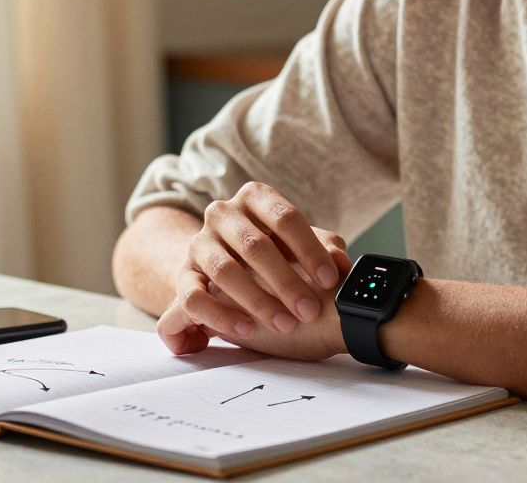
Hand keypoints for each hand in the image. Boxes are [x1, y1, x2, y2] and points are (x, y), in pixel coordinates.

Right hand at [157, 231, 351, 359]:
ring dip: (257, 301)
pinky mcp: (183, 276)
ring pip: (224, 271)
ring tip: (285, 325)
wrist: (225, 266)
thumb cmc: (273, 251)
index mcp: (254, 196)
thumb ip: (324, 248)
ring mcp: (199, 243)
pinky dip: (220, 315)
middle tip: (310, 311)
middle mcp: (223, 213)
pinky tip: (246, 330)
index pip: (285, 217)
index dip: (309, 250)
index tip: (329, 280)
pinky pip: (194, 298)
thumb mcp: (300, 244)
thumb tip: (342, 263)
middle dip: (287, 282)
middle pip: (255, 245)